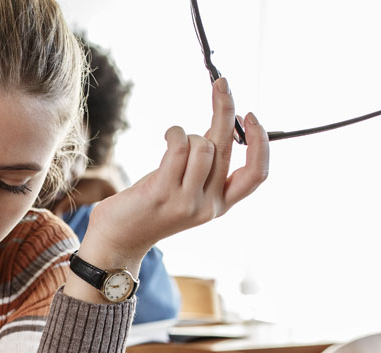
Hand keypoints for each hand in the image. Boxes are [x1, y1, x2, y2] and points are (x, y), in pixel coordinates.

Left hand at [81, 77, 268, 266]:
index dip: (261, 143)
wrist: (119, 239)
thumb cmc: (152, 206)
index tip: (251, 117)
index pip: (256, 174)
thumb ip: (207, 163)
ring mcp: (187, 201)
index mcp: (221, 204)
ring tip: (174, 138)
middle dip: (225, 110)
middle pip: (228, 149)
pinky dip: (175, 133)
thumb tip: (224, 122)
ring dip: (189, 133)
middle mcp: (209, 206)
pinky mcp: (163, 192)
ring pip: (204, 146)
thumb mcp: (188, 187)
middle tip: (221, 83)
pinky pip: (179, 148)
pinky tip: (168, 135)